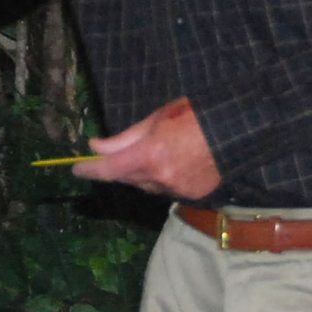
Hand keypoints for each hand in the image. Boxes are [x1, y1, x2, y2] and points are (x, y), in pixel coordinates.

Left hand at [74, 97, 219, 199]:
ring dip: (141, 174)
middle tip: (117, 153)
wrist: (235, 129)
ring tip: (155, 152)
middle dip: (119, 167)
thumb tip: (96, 146)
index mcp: (149, 156)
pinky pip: (166, 190)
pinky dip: (162, 179)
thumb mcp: (155, 119)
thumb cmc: (193, 116)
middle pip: (127, 179)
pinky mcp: (191, 196)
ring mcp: (177, 190)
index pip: (109, 170)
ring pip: (146, 186)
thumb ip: (124, 138)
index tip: (77, 168)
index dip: (89, 170)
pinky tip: (172, 162)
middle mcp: (160, 178)